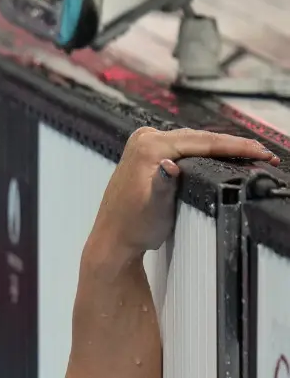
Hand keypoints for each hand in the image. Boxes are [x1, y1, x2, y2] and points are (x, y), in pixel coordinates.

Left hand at [90, 127, 277, 259]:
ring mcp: (144, 144)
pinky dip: (204, 151)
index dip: (235, 147)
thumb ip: (163, 185)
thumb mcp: (155, 207)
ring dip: (221, 147)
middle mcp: (144, 139)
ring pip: (193, 141)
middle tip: (264, 154)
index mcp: (148, 147)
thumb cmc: (134, 226)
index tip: (262, 153)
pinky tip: (222, 155)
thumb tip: (170, 165)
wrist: (113, 239)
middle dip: (233, 146)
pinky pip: (183, 147)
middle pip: (199, 138)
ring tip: (251, 153)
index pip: (202, 142)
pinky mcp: (146, 153)